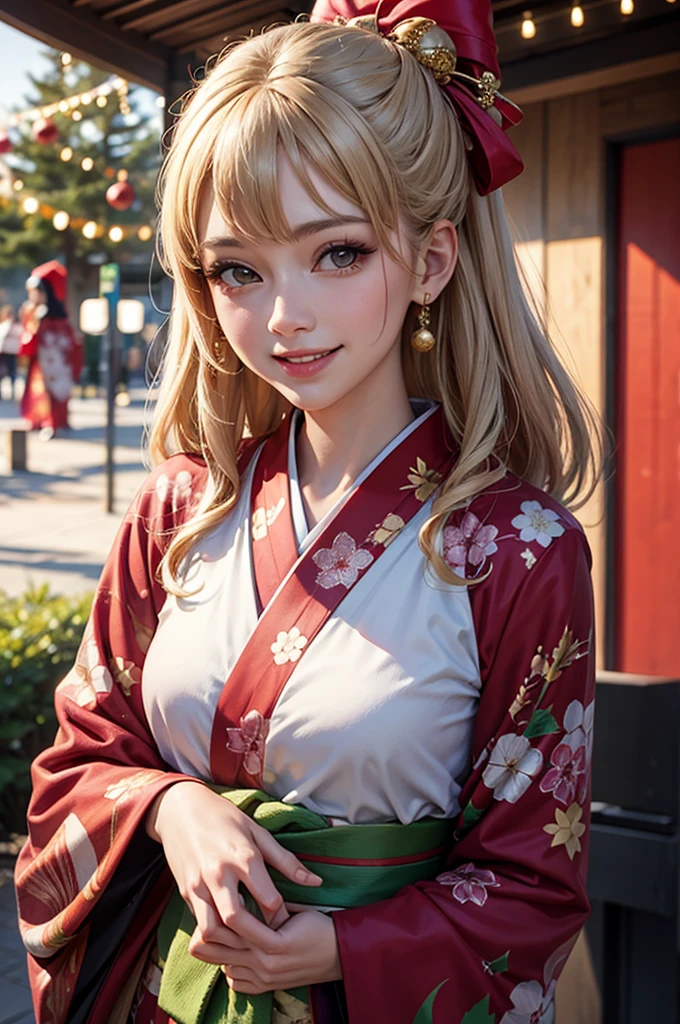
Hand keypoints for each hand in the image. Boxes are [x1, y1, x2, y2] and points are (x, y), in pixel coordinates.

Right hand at [145, 781, 321, 951]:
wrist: (180, 810)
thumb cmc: (224, 818)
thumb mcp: (257, 832)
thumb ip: (286, 860)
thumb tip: (316, 881)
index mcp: (243, 856)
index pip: (268, 899)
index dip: (281, 915)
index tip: (288, 921)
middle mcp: (219, 873)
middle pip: (237, 919)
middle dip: (255, 938)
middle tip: (269, 943)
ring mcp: (198, 885)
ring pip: (212, 929)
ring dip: (230, 941)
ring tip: (247, 941)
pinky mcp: (184, 893)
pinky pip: (198, 924)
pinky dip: (214, 934)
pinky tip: (228, 933)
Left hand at [190, 908, 342, 993]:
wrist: (338, 955)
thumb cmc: (318, 928)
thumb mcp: (295, 913)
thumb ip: (269, 909)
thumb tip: (242, 897)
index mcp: (273, 943)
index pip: (236, 926)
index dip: (223, 911)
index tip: (219, 898)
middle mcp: (265, 965)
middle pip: (222, 950)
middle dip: (212, 932)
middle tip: (209, 914)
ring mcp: (264, 980)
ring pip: (224, 966)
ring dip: (221, 950)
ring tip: (222, 932)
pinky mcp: (265, 988)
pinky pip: (234, 982)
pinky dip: (230, 968)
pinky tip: (236, 953)